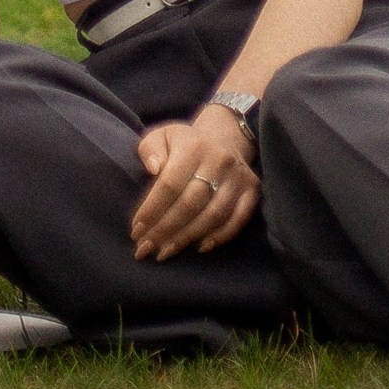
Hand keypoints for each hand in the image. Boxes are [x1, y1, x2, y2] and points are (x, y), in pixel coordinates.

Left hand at [129, 104, 260, 261]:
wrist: (224, 137)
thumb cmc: (184, 144)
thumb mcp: (162, 136)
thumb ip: (150, 149)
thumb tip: (153, 168)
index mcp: (193, 146)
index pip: (170, 184)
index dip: (152, 210)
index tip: (136, 230)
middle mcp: (219, 160)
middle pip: (190, 204)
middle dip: (165, 230)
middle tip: (145, 248)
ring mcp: (238, 177)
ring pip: (213, 215)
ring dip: (187, 238)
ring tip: (165, 251)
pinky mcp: (252, 190)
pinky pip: (238, 219)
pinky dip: (220, 237)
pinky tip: (199, 247)